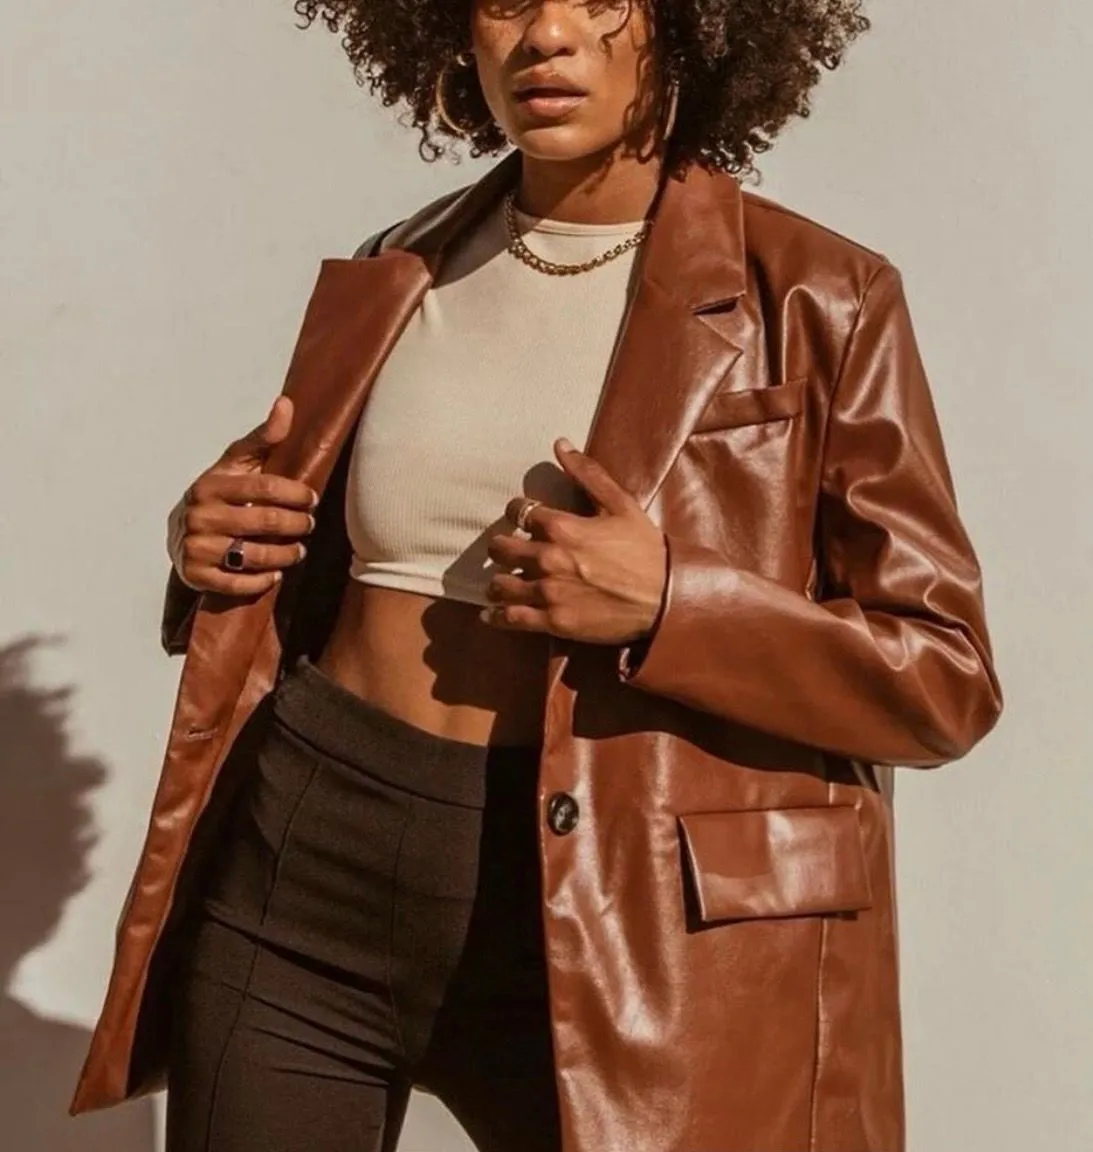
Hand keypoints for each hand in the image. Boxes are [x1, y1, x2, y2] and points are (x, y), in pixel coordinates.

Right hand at [168, 395, 317, 595]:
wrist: (179, 532)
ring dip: (286, 555)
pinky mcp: (196, 575)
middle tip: (309, 525)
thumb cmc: (219, 494)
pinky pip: (237, 584)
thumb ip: (263, 437)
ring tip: (299, 550)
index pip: (265, 487)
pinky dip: (261, 581)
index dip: (295, 494)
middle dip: (296, 524)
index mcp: (211, 484)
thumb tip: (286, 403)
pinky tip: (275, 573)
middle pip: (265, 522)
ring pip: (254, 555)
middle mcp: (200, 515)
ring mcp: (196, 546)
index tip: (311, 499)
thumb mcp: (236, 464)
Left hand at [481, 437, 667, 644]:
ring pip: (500, 584)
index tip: (522, 519)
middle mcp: (548, 558)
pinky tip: (492, 614)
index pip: (519, 512)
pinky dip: (497, 616)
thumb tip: (559, 444)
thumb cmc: (645, 549)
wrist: (665, 597)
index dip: (517, 513)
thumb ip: (588, 473)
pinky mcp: (553, 621)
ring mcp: (548, 592)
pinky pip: (511, 618)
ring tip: (502, 582)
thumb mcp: (621, 504)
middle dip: (503, 547)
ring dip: (498, 582)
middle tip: (509, 552)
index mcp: (562, 526)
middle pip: (501, 548)